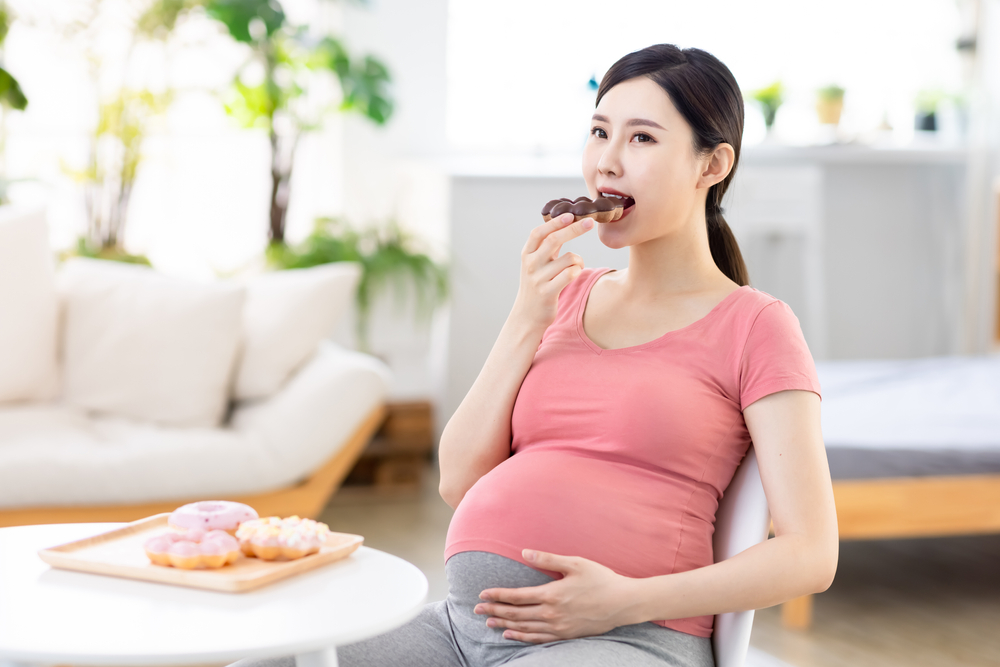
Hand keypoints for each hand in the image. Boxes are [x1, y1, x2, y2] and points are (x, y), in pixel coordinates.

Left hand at [473, 549, 642, 643]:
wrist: (623, 603)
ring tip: (489, 623)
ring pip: (524, 628)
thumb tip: (525, 553)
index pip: (516, 596)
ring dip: (504, 625)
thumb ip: (547, 559)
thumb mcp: (574, 563)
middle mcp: (551, 613)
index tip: (482, 595)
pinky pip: (538, 639)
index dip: (497, 595)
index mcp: (551, 594)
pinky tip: (511, 635)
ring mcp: (558, 627)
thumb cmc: (600, 579)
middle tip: (477, 610)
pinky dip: (522, 637)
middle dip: (494, 611)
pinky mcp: (566, 635)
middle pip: (516, 614)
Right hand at [512, 213, 591, 331]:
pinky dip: (578, 271)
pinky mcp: (548, 292)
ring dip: (578, 260)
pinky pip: (570, 274)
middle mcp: (531, 264)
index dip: (554, 222)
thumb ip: (547, 246)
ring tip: (576, 266)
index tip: (570, 214)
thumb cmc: (537, 285)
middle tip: (590, 222)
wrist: (527, 315)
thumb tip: (564, 222)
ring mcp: (538, 279)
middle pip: (554, 240)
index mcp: (527, 254)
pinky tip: (575, 274)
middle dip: (574, 229)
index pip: (539, 233)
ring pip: (568, 259)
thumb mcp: (536, 263)